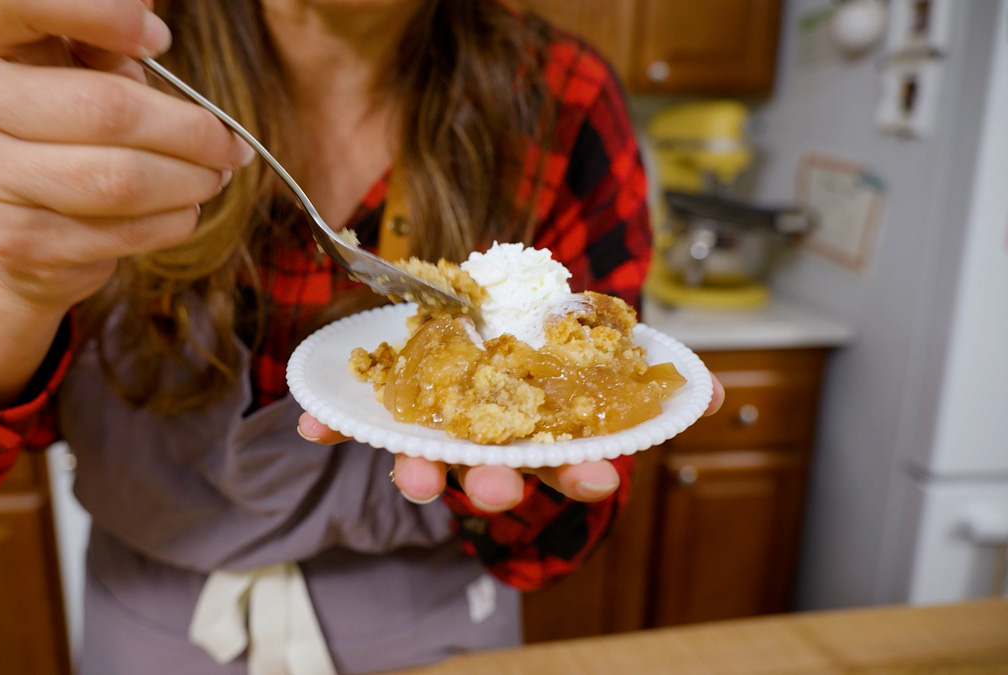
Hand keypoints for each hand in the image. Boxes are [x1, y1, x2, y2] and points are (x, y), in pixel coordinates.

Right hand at [0, 0, 252, 311]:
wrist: (21, 231)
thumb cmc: (65, 128)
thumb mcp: (82, 67)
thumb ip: (114, 37)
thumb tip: (156, 7)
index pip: (24, 2)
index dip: (103, 15)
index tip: (160, 39)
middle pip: (104, 111)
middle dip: (190, 131)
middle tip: (230, 144)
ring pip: (118, 180)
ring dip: (189, 181)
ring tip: (214, 176)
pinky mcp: (14, 241)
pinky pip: (120, 232)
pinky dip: (173, 221)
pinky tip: (184, 209)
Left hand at [297, 372, 725, 512]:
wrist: (481, 305)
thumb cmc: (538, 334)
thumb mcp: (589, 336)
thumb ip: (637, 365)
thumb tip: (709, 393)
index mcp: (539, 427)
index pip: (563, 460)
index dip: (581, 472)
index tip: (598, 478)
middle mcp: (488, 438)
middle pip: (493, 471)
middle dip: (495, 484)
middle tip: (497, 486)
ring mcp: (436, 428)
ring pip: (427, 460)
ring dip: (420, 472)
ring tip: (414, 477)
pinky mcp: (388, 409)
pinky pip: (360, 422)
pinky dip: (334, 424)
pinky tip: (309, 426)